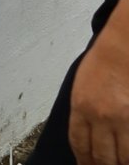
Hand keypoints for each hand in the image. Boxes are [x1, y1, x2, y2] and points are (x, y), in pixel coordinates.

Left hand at [70, 24, 128, 164]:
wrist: (122, 49)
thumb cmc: (101, 64)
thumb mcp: (80, 88)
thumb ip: (82, 114)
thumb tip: (86, 138)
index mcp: (80, 107)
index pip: (79, 143)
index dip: (83, 160)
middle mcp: (100, 116)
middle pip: (100, 154)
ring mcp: (122, 118)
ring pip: (122, 155)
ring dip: (120, 163)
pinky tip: (128, 157)